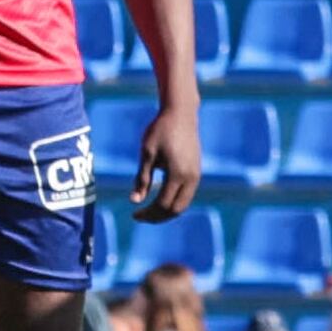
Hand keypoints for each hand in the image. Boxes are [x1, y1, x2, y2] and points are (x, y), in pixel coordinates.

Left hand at [136, 99, 201, 219]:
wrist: (181, 113)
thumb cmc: (160, 130)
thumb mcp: (147, 154)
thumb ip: (142, 179)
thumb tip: (134, 201)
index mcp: (177, 174)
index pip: (163, 204)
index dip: (148, 213)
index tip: (134, 215)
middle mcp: (191, 178)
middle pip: (176, 210)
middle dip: (158, 217)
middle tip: (141, 217)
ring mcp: (196, 175)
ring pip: (184, 204)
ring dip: (167, 211)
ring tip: (149, 212)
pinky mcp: (197, 171)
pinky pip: (187, 195)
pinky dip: (174, 202)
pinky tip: (160, 199)